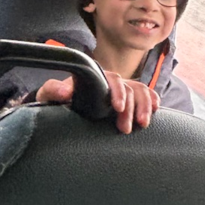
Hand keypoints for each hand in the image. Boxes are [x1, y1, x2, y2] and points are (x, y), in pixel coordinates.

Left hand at [34, 71, 158, 133]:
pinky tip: (156, 108)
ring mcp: (120, 89)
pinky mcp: (127, 99)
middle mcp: (110, 81)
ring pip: (140, 90)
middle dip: (132, 108)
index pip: (111, 79)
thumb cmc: (55, 100)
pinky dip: (152, 100)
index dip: (117, 93)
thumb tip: (65, 91)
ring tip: (143, 123)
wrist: (60, 106)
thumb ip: (53, 90)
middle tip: (126, 128)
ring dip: (145, 106)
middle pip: (129, 88)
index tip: (117, 108)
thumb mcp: (49, 95)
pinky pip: (145, 94)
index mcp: (94, 76)